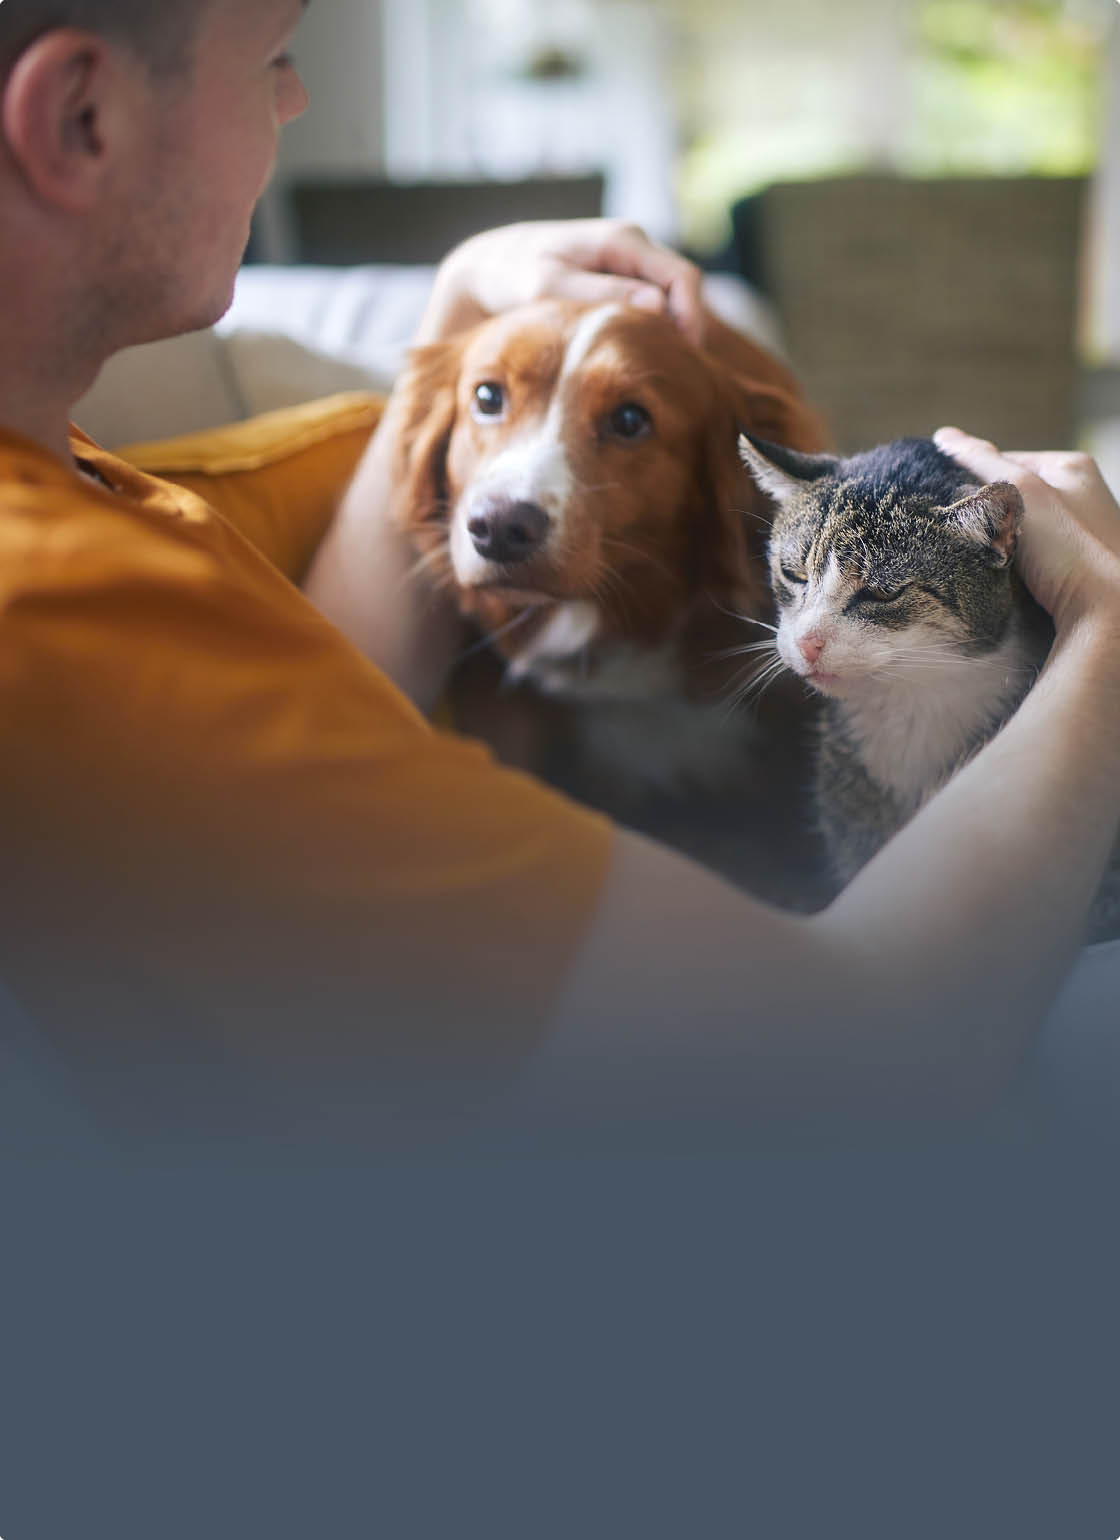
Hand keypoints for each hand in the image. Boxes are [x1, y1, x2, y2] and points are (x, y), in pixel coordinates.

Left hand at [418, 219, 704, 346]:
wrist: (486, 269)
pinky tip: (634, 360)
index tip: (682, 359)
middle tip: (671, 374)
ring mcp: (626, 265)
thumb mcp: (548, 285)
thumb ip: (601, 293)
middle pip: (681, 291)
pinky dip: (647, 332)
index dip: (691, 319)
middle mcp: (632, 247)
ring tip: (654, 371)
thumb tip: (656, 306)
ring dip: (665, 334)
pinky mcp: (616, 282)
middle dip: (682, 330)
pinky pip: (646, 307)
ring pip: (666, 301)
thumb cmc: (512, 275)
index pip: (682, 278)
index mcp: (622, 240)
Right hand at [934, 426, 1119, 636]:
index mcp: (1071, 467)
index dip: (973, 481)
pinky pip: (1031, 557)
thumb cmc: (1069, 548)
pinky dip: (1013, 565)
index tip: (953, 505)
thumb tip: (945, 436)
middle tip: (967, 534)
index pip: (1005, 461)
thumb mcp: (1020, 493)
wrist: (1106, 614)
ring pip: (1019, 529)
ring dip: (997, 542)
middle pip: (1012, 496)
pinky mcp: (1074, 567)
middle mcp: (1081, 495)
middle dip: (987, 514)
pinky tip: (1005, 577)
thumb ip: (982, 462)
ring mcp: (1079, 533)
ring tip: (983, 557)